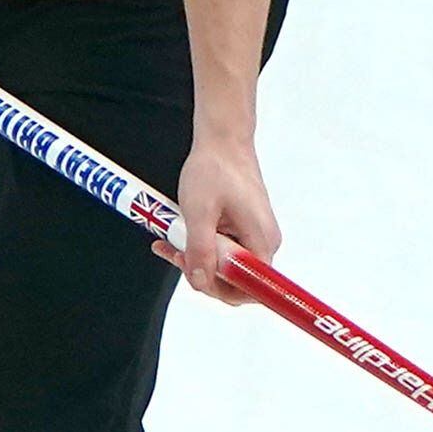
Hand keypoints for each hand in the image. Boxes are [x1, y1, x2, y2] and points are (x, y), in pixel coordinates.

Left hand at [165, 131, 278, 304]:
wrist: (221, 141)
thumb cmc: (213, 170)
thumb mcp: (199, 212)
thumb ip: (200, 250)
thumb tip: (200, 281)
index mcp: (262, 241)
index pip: (251, 289)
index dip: (220, 290)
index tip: (193, 275)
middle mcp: (263, 242)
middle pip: (235, 280)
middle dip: (200, 272)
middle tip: (174, 253)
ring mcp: (253, 235)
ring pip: (223, 264)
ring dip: (194, 258)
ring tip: (169, 243)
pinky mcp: (242, 229)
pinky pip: (221, 249)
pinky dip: (198, 246)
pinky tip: (176, 237)